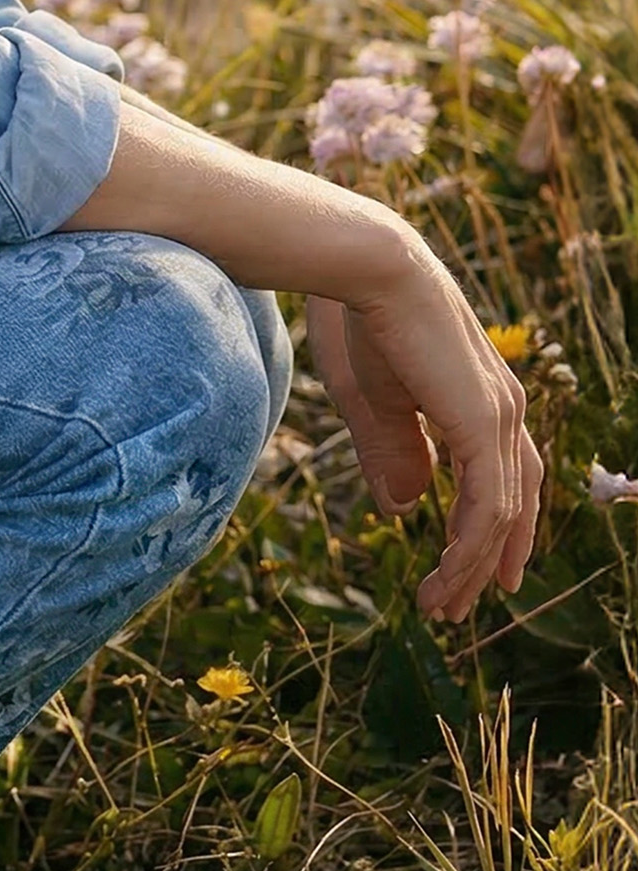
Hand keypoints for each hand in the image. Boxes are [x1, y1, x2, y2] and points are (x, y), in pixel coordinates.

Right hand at [305, 238, 540, 622]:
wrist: (362, 265)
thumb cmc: (357, 319)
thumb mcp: (373, 402)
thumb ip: (393, 454)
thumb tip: (405, 509)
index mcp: (481, 396)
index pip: (502, 477)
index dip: (486, 529)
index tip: (462, 572)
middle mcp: (505, 407)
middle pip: (512, 503)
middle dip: (486, 561)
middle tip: (457, 605)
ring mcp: (499, 416)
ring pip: (500, 515)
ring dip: (472, 566)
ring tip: (441, 604)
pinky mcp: (483, 424)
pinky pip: (488, 507)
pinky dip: (470, 549)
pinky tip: (447, 575)